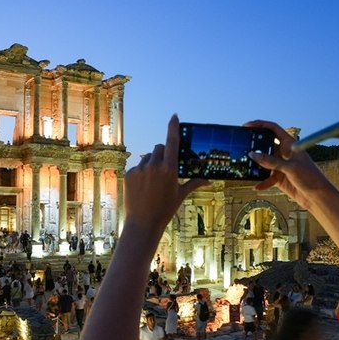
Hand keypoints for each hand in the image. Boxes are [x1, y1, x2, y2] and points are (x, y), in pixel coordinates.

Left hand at [124, 115, 206, 235]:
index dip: (173, 127)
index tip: (174, 116)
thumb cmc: (165, 210)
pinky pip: (138, 167)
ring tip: (153, 182)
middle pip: (160, 147)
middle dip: (164, 153)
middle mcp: (154, 166)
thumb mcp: (180, 195)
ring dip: (152, 163)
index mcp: (170, 169)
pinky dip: (142, 173)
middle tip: (165, 167)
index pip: (172, 141)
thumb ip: (193, 183)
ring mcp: (140, 169)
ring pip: (148, 157)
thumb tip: (209, 181)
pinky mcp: (129, 174)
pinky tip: (143, 187)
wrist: (143, 223)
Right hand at [246, 120, 333, 206]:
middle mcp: (285, 153)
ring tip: (245, 167)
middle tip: (242, 147)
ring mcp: (281, 165)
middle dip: (255, 146)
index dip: (260, 125)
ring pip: (264, 162)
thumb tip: (253, 154)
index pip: (273, 129)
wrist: (318, 197)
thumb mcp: (290, 168)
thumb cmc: (310, 177)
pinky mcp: (280, 178)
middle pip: (266, 145)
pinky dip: (262, 182)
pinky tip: (257, 187)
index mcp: (290, 144)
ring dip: (256, 166)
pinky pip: (267, 178)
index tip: (246, 126)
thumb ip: (271, 161)